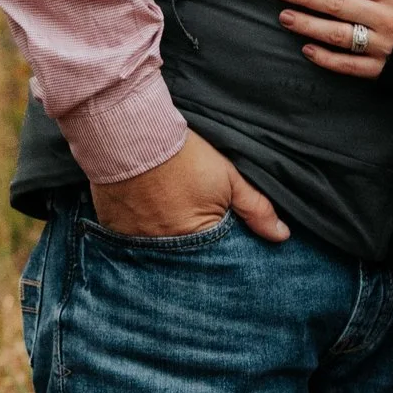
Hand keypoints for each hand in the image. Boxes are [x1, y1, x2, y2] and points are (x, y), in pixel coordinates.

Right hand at [89, 126, 288, 241]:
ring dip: (161, 239)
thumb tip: (282, 235)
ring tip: (164, 217)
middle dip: (189, 248)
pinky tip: (142, 213)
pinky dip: (136, 231)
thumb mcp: (228, 178)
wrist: (133, 133)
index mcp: (195, 239)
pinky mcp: (111, 227)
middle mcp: (162, 248)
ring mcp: (133, 240)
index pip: (212, 259)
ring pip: (153, 250)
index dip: (216, 248)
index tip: (214, 231)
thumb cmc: (184, 155)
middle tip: (187, 223)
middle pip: (181, 258)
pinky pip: (127, 239)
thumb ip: (256, 208)